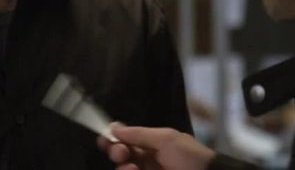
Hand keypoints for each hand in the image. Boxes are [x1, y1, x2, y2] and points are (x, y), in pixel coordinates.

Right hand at [97, 124, 215, 169]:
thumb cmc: (189, 156)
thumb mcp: (166, 139)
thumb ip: (139, 134)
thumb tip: (114, 127)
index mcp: (152, 145)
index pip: (127, 140)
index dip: (114, 138)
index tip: (105, 137)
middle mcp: (147, 160)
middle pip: (121, 155)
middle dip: (116, 152)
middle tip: (121, 153)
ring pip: (124, 169)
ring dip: (123, 167)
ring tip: (132, 168)